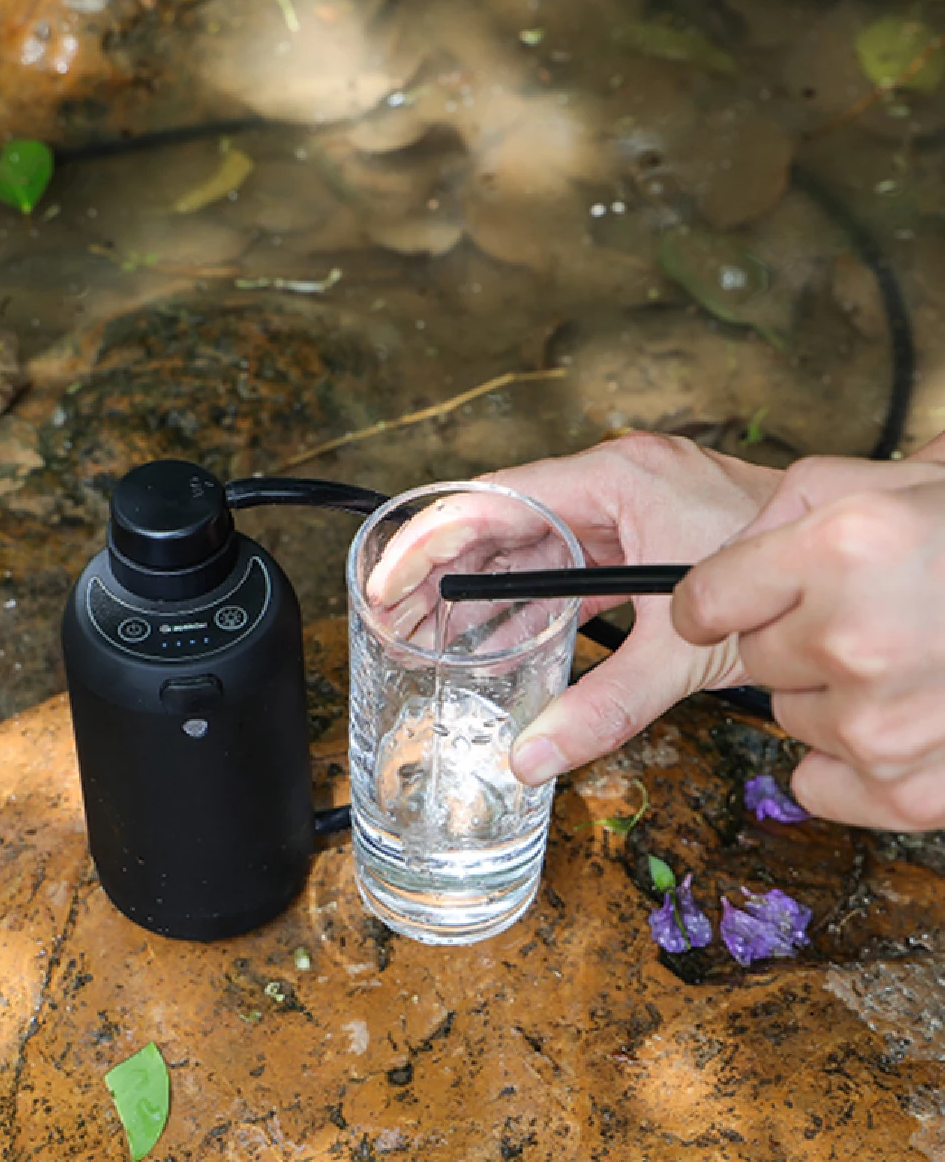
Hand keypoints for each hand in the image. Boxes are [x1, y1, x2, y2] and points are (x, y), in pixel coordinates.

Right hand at [365, 432, 782, 780]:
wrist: (847, 569)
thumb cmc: (781, 575)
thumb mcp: (683, 649)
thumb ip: (608, 704)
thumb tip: (535, 754)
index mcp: (614, 481)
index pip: (493, 500)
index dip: (429, 541)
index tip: (387, 581)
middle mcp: (609, 486)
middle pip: (496, 524)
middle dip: (439, 575)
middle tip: (392, 623)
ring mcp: (621, 512)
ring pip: (522, 547)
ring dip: (475, 592)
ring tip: (425, 638)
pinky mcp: (632, 542)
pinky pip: (557, 568)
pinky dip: (520, 604)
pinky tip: (489, 640)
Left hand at [672, 449, 944, 830]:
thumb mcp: (869, 483)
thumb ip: (774, 518)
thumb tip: (712, 580)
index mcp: (842, 551)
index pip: (705, 601)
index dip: (711, 603)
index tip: (725, 607)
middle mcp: (856, 640)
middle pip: (753, 660)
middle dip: (793, 638)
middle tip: (865, 617)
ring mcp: (884, 724)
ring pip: (789, 716)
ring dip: (829, 694)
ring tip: (904, 659)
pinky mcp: (912, 789)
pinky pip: (819, 785)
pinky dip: (846, 763)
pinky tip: (900, 719)